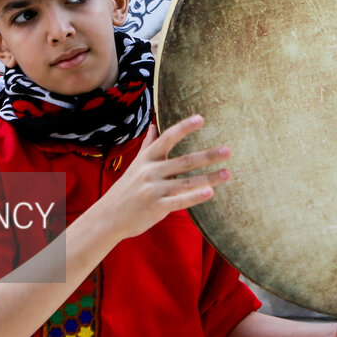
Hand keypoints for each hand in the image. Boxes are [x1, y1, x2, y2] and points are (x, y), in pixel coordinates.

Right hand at [94, 115, 230, 240]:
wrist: (108, 217)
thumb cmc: (126, 189)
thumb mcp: (136, 165)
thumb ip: (148, 145)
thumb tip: (154, 125)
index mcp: (147, 158)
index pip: (167, 138)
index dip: (184, 128)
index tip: (201, 119)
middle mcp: (150, 172)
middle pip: (184, 161)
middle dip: (207, 155)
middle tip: (228, 150)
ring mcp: (153, 190)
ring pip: (186, 182)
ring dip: (209, 178)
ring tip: (228, 173)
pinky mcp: (156, 207)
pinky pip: (179, 201)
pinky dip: (195, 197)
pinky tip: (211, 192)